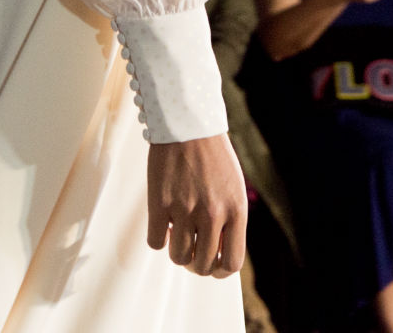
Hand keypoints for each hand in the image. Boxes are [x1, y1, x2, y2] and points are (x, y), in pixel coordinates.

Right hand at [146, 133, 246, 277]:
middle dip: (195, 264)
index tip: (210, 262)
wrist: (188, 123)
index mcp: (236, 209)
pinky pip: (155, 242)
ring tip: (176, 233)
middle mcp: (213, 214)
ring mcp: (186, 209)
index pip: (231, 263)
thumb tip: (216, 252)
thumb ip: (229, 218)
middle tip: (190, 248)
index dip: (219, 270)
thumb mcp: (233, 186)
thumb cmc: (212, 154)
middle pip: (202, 265)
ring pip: (178, 257)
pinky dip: (158, 237)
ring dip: (176, 251)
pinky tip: (162, 222)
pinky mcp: (160, 203)